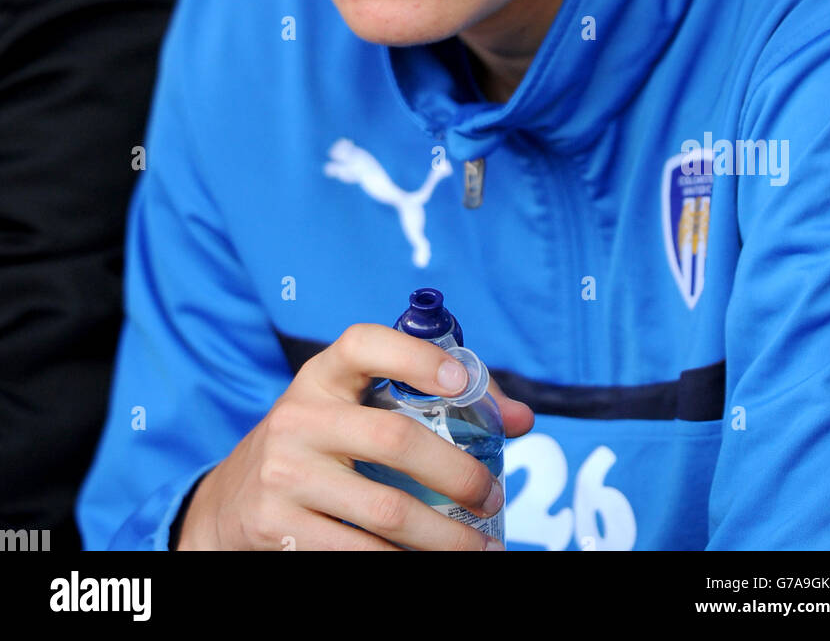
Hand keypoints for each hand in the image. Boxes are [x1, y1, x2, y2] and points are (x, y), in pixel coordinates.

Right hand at [176, 322, 533, 550]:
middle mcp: (299, 417)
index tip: (461, 381)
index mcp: (322, 376)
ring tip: (479, 546)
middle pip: (394, 439)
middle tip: (492, 497)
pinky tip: (428, 562)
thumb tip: (520, 419)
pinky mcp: (277, 527)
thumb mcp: (354, 409)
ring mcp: (285, 474)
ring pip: (386, 512)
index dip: (416, 358)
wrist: (231, 503)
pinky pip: (358, 553)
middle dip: (458, 473)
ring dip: (445, 537)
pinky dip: (402, 563)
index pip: (364, 344)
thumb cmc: (320, 445)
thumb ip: (431, 401)